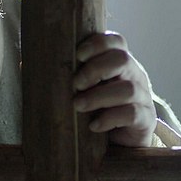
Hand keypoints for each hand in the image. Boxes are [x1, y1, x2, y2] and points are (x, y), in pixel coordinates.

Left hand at [73, 32, 155, 146]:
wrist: (122, 138)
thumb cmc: (98, 105)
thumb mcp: (88, 86)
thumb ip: (73, 74)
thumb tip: (35, 66)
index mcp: (121, 61)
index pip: (116, 42)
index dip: (97, 44)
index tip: (78, 55)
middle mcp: (135, 74)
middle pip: (122, 59)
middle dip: (95, 69)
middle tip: (76, 84)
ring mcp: (143, 96)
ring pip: (127, 89)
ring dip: (98, 96)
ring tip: (78, 105)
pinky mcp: (145, 119)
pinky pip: (132, 114)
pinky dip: (109, 118)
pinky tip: (93, 125)